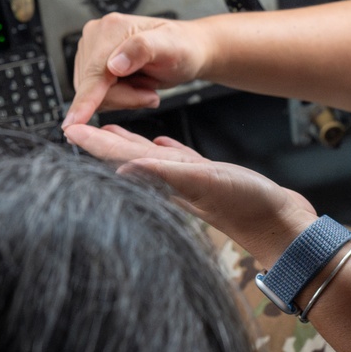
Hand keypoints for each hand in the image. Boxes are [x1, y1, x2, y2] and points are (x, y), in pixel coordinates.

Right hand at [62, 13, 207, 127]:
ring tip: (147, 86)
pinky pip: (97, 96)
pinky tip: (138, 87)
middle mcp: (95, 36)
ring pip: (92, 95)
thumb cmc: (183, 47)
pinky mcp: (93, 65)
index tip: (72, 124)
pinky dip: (120, 98)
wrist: (187, 49)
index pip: (94, 73)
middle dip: (124, 97)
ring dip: (124, 98)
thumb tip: (113, 65)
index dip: (86, 100)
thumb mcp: (171, 47)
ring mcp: (92, 51)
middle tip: (151, 91)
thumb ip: (142, 50)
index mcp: (111, 28)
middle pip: (91, 87)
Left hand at [64, 123, 316, 264]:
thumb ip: (164, 175)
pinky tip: (163, 143)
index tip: (69, 129)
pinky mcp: (210, 178)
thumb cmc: (247, 204)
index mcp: (168, 179)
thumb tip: (122, 170)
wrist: (281, 224)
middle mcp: (174, 180)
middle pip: (129, 156)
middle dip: (103, 142)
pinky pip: (180, 160)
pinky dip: (168, 149)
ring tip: (110, 130)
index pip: (122, 157)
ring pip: (152, 157)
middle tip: (78, 127)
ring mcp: (191, 180)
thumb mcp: (204, 183)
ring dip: (130, 143)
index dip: (95, 143)